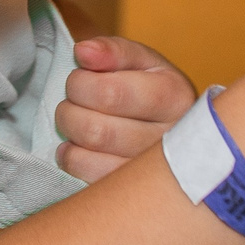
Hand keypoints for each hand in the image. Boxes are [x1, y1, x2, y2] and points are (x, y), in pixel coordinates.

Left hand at [54, 36, 195, 181]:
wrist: (173, 128)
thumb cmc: (151, 89)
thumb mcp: (141, 61)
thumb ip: (113, 50)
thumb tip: (84, 52)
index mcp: (174, 96)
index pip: (110, 93)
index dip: (81, 84)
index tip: (81, 79)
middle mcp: (171, 139)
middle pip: (95, 129)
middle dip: (70, 110)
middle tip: (73, 102)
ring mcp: (154, 173)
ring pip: (91, 154)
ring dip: (70, 133)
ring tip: (77, 122)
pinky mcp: (136, 194)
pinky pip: (89, 178)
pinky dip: (72, 159)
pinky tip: (79, 147)